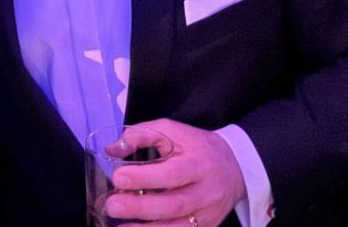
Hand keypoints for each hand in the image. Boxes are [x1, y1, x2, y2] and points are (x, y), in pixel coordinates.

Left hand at [105, 119, 245, 226]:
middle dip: (141, 207)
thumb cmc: (197, 147)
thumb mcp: (173, 130)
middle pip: (175, 204)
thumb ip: (142, 135)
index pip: (173, 173)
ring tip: (120, 226)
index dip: (145, 177)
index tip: (118, 177)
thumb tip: (111, 149)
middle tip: (113, 204)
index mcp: (199, 163)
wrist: (235, 166)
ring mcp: (208, 214)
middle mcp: (207, 192)